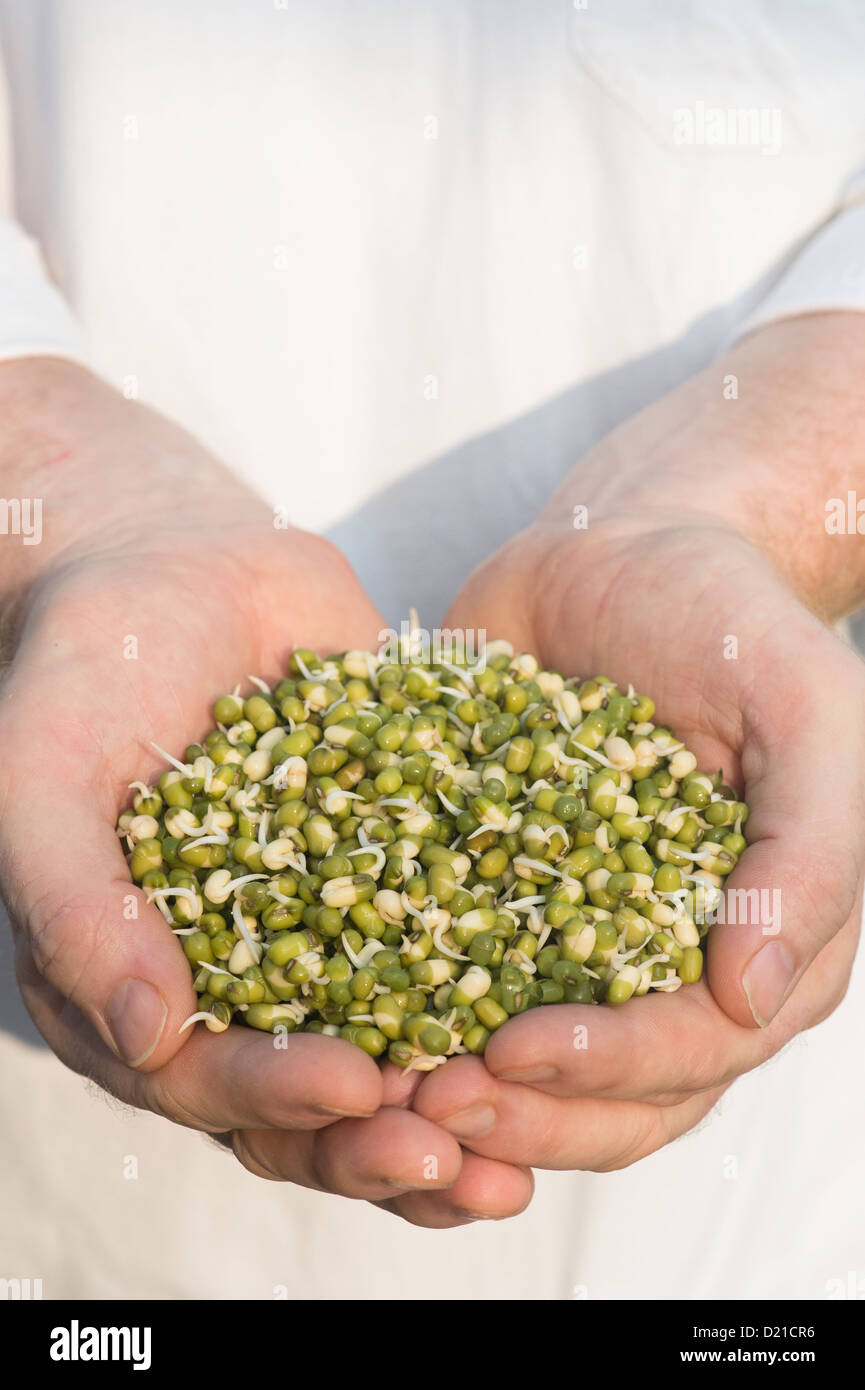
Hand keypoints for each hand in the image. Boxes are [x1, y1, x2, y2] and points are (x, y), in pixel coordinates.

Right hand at [0, 359, 532, 1222]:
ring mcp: (325, 929)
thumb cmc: (87, 671)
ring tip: (528, 1137)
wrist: (175, 567)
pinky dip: (510, 979)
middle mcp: (238, 979)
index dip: (276, 1097)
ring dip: (456, 1100)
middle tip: (456, 1149)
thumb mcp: (46, 777)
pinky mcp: (401, 870)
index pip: (204, 1078)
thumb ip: (78, 905)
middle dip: (379, 1132)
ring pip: (393, 1042)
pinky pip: (458, 937)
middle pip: (309, 1094)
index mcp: (138, 985)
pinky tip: (577, 1000)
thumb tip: (144, 1039)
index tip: (353, 1087)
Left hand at [410, 313, 864, 1179]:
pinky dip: (417, 1023)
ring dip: (472, 1099)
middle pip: (621, 1094)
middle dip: (531, 1112)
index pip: (702, 1045)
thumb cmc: (724, 617)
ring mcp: (590, 942)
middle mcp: (682, 963)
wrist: (616, 551)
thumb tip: (756, 996)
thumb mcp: (801, 706)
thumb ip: (807, 847)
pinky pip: (464, 986)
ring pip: (545, 1073)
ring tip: (387, 1088)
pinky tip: (352, 1030)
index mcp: (769, 935)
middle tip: (432, 1103)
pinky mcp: (505, 906)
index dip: (615, 1065)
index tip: (515, 1049)